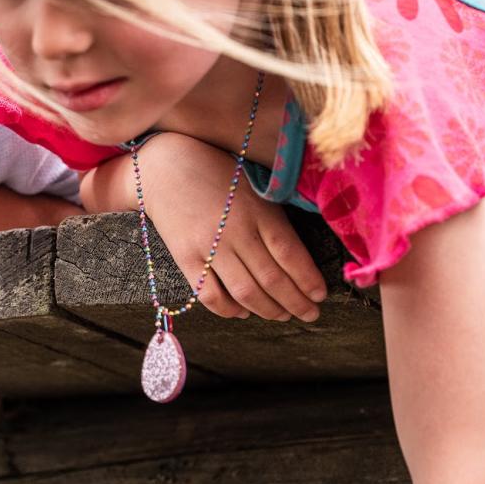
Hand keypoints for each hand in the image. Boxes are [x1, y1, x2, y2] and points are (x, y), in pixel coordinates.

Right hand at [81, 133, 325, 321]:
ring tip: (283, 315)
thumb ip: (275, 217)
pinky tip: (244, 312)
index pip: (290, 255)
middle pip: (272, 279)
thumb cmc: (216, 173)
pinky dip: (230, 310)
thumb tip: (300, 257)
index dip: (308, 280)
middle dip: (296, 303)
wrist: (164, 167)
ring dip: (269, 310)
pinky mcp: (185, 259)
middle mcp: (235, 231)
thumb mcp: (254, 185)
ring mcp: (208, 247)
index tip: (320, 295)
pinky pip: (210, 296)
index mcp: (258, 211)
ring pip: (245, 292)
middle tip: (310, 314)